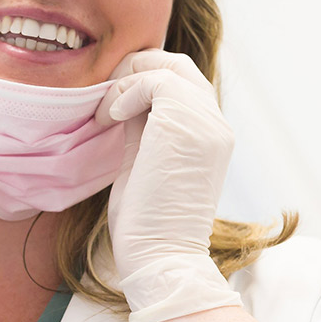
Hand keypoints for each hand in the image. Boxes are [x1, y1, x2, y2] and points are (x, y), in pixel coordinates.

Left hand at [96, 50, 241, 321]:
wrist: (159, 255)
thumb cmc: (146, 221)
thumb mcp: (145, 160)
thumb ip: (144, 125)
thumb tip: (125, 96)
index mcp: (210, 133)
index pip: (183, 81)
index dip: (145, 77)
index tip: (112, 98)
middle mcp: (216, 123)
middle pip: (179, 65)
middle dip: (137, 69)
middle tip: (105, 93)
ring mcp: (207, 122)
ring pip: (167, 67)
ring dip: (127, 81)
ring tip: (104, 112)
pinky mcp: (186, 124)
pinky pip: (155, 82)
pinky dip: (125, 92)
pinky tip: (108, 118)